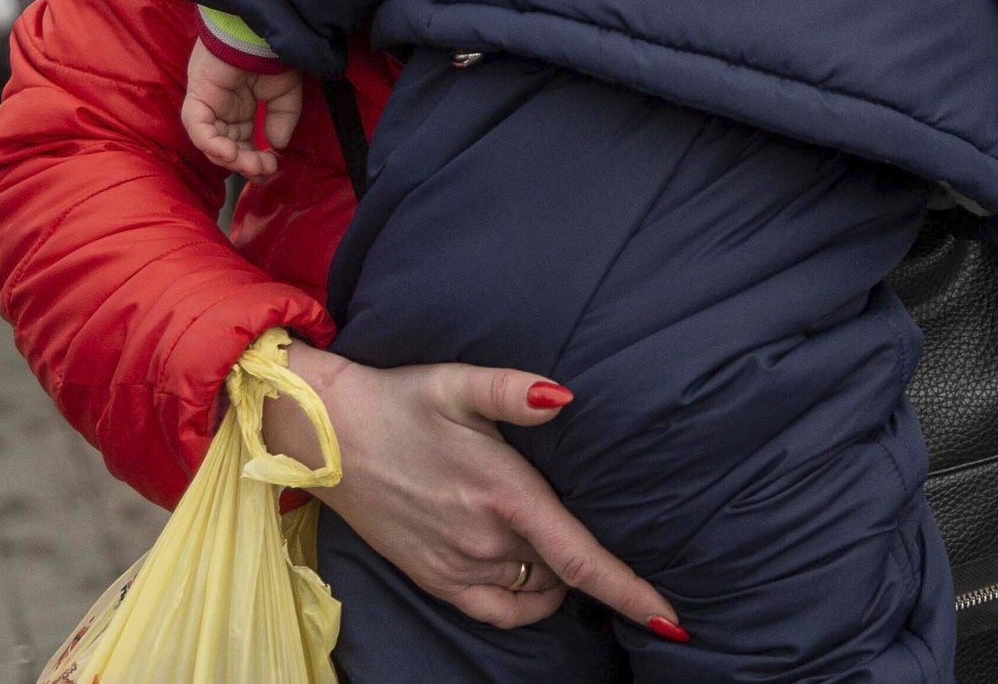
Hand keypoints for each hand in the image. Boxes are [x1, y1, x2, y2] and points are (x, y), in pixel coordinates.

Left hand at [180, 38, 302, 179]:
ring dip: (230, 158)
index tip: (272, 168)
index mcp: (242, 109)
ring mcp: (208, 104)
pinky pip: (197, 128)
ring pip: (211, 142)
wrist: (260, 30)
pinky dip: (211, 144)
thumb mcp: (286, 94)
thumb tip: (276, 146)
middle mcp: (223, 110)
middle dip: (245, 163)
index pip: (244, 144)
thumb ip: (282, 120)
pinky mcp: (198, 97)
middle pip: (228, 148)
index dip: (256, 160)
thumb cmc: (272, 54)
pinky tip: (230, 153)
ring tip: (250, 163)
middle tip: (263, 170)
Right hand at [262, 341, 682, 638]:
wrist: (326, 437)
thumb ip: (515, 391)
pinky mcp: (434, 579)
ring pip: (536, 590)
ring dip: (559, 576)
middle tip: (598, 528)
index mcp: (504, 495)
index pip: (581, 558)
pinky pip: (498, 611)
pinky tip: (534, 579)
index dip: (630, 591)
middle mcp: (485, 542)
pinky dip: (528, 603)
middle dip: (592, 562)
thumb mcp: (457, 382)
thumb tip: (566, 397)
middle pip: (563, 569)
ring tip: (564, 544)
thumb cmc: (398, 400)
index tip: (671, 616)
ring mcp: (458, 567)